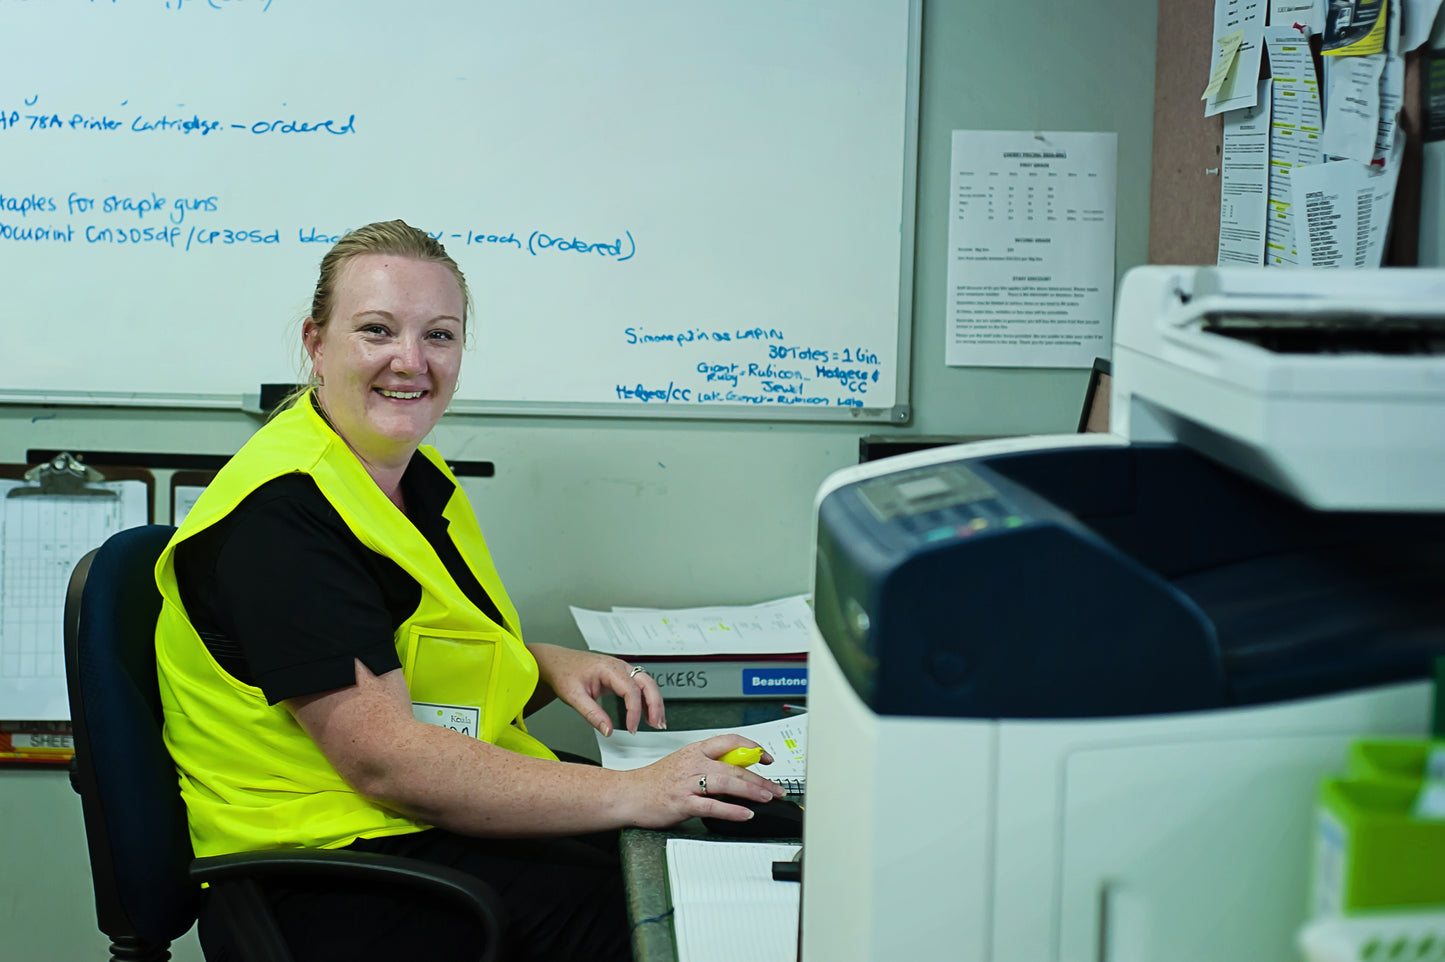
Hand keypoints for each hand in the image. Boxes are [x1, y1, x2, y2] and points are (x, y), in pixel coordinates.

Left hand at [527, 643, 664, 735]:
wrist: (558, 662)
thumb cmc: (565, 673)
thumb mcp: (574, 696)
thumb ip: (592, 714)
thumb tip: (608, 730)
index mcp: (609, 668)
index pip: (631, 689)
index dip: (635, 711)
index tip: (632, 728)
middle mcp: (619, 666)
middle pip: (647, 683)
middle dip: (655, 704)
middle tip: (656, 724)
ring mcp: (622, 669)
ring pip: (647, 683)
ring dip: (654, 702)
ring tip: (656, 721)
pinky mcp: (621, 675)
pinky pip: (639, 686)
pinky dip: (647, 699)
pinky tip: (648, 713)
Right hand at [624, 734, 783, 828]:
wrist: (627, 794)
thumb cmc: (654, 781)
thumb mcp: (684, 763)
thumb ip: (709, 764)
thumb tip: (737, 771)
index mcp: (695, 750)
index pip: (731, 741)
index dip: (753, 748)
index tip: (767, 758)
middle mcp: (693, 763)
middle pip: (734, 766)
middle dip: (760, 778)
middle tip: (777, 788)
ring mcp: (688, 783)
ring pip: (727, 783)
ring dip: (752, 790)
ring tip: (767, 797)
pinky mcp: (682, 803)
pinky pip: (712, 806)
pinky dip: (732, 810)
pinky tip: (745, 814)